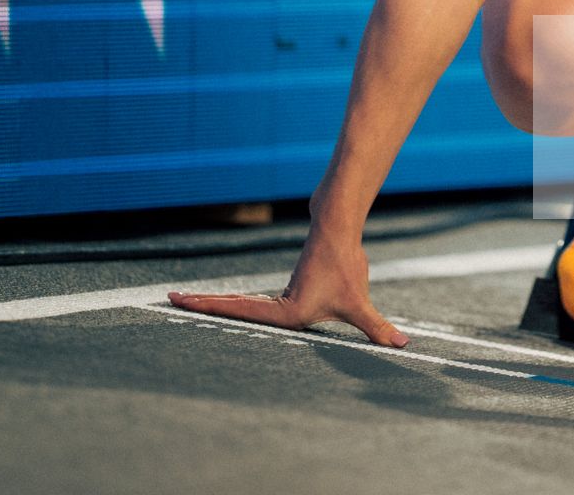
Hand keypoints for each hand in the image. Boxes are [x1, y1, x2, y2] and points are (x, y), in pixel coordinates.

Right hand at [167, 229, 408, 348]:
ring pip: (242, 302)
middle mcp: (278, 302)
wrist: (339, 226)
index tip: (181, 300)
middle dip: (202, 305)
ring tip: (181, 301)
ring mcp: (282, 293)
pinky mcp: (291, 287)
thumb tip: (404, 346)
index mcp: (286, 310)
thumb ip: (377, 327)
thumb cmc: (345, 265)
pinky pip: (256, 299)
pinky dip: (234, 303)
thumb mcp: (359, 303)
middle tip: (169, 299)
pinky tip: (226, 307)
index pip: (241, 313)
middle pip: (232, 306)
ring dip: (214, 303)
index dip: (211, 308)